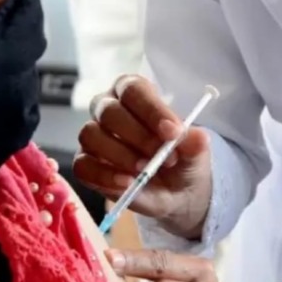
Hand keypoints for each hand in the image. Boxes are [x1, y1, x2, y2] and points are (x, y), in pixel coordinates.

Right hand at [73, 75, 211, 238]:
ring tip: (145, 170)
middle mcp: (108, 109)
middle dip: (138, 136)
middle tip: (164, 157)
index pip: (134, 90)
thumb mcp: (195, 152)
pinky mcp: (85, 163)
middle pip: (109, 111)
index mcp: (134, 94)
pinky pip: (83, 166)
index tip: (173, 132)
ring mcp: (94, 136)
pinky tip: (127, 184)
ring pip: (92, 135)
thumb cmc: (181, 158)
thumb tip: (199, 137)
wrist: (176, 191)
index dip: (151, 110)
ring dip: (121, 155)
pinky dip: (104, 176)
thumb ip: (195, 143)